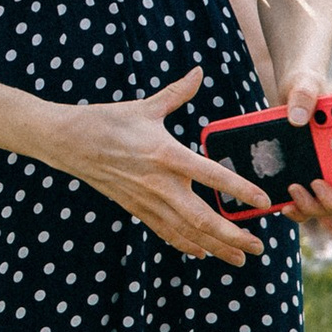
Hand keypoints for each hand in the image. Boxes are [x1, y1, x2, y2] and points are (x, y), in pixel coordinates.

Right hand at [37, 68, 270, 264]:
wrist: (69, 142)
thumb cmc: (107, 120)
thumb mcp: (145, 107)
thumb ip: (177, 93)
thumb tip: (197, 72)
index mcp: (167, 154)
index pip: (212, 176)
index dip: (240, 190)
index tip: (263, 201)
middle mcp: (159, 183)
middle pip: (202, 218)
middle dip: (232, 235)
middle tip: (258, 247)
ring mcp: (146, 200)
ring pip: (186, 232)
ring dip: (215, 247)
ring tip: (239, 259)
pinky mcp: (135, 208)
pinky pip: (165, 232)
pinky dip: (186, 245)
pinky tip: (202, 253)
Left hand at [266, 69, 331, 222]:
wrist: (281, 98)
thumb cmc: (304, 87)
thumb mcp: (304, 82)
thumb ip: (304, 94)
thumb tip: (298, 119)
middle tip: (317, 184)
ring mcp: (330, 177)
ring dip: (315, 206)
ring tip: (293, 189)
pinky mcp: (308, 184)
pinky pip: (310, 208)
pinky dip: (300, 211)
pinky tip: (286, 205)